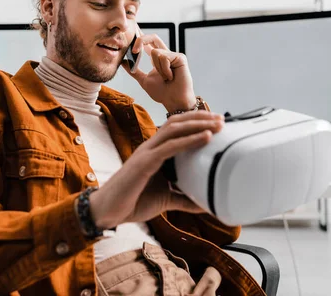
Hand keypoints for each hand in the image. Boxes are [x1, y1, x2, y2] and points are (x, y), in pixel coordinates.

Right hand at [88, 110, 224, 229]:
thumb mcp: (165, 200)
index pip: (176, 128)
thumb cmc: (133, 202)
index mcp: (154, 152)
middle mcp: (150, 147)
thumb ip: (184, 199)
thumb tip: (205, 204)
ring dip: (198, 124)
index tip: (216, 122)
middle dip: (200, 118)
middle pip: (177, 122)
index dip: (195, 121)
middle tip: (222, 119)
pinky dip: (189, 140)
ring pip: (174, 129)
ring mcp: (146, 153)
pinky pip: (170, 147)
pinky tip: (206, 137)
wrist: (108, 212)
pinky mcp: (145, 163)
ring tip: (218, 124)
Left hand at [123, 24, 195, 112]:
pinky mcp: (180, 57)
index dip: (140, 35)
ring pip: (156, 52)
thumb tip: (123, 62)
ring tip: (165, 78)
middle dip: (141, 40)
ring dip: (157, 69)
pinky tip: (170, 77)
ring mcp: (173, 55)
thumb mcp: (144, 80)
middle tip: (134, 50)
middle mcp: (165, 54)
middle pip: (152, 38)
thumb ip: (134, 71)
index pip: (148, 44)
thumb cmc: (163, 93)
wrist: (174, 101)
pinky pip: (164, 57)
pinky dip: (164, 70)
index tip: (134, 27)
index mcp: (158, 59)